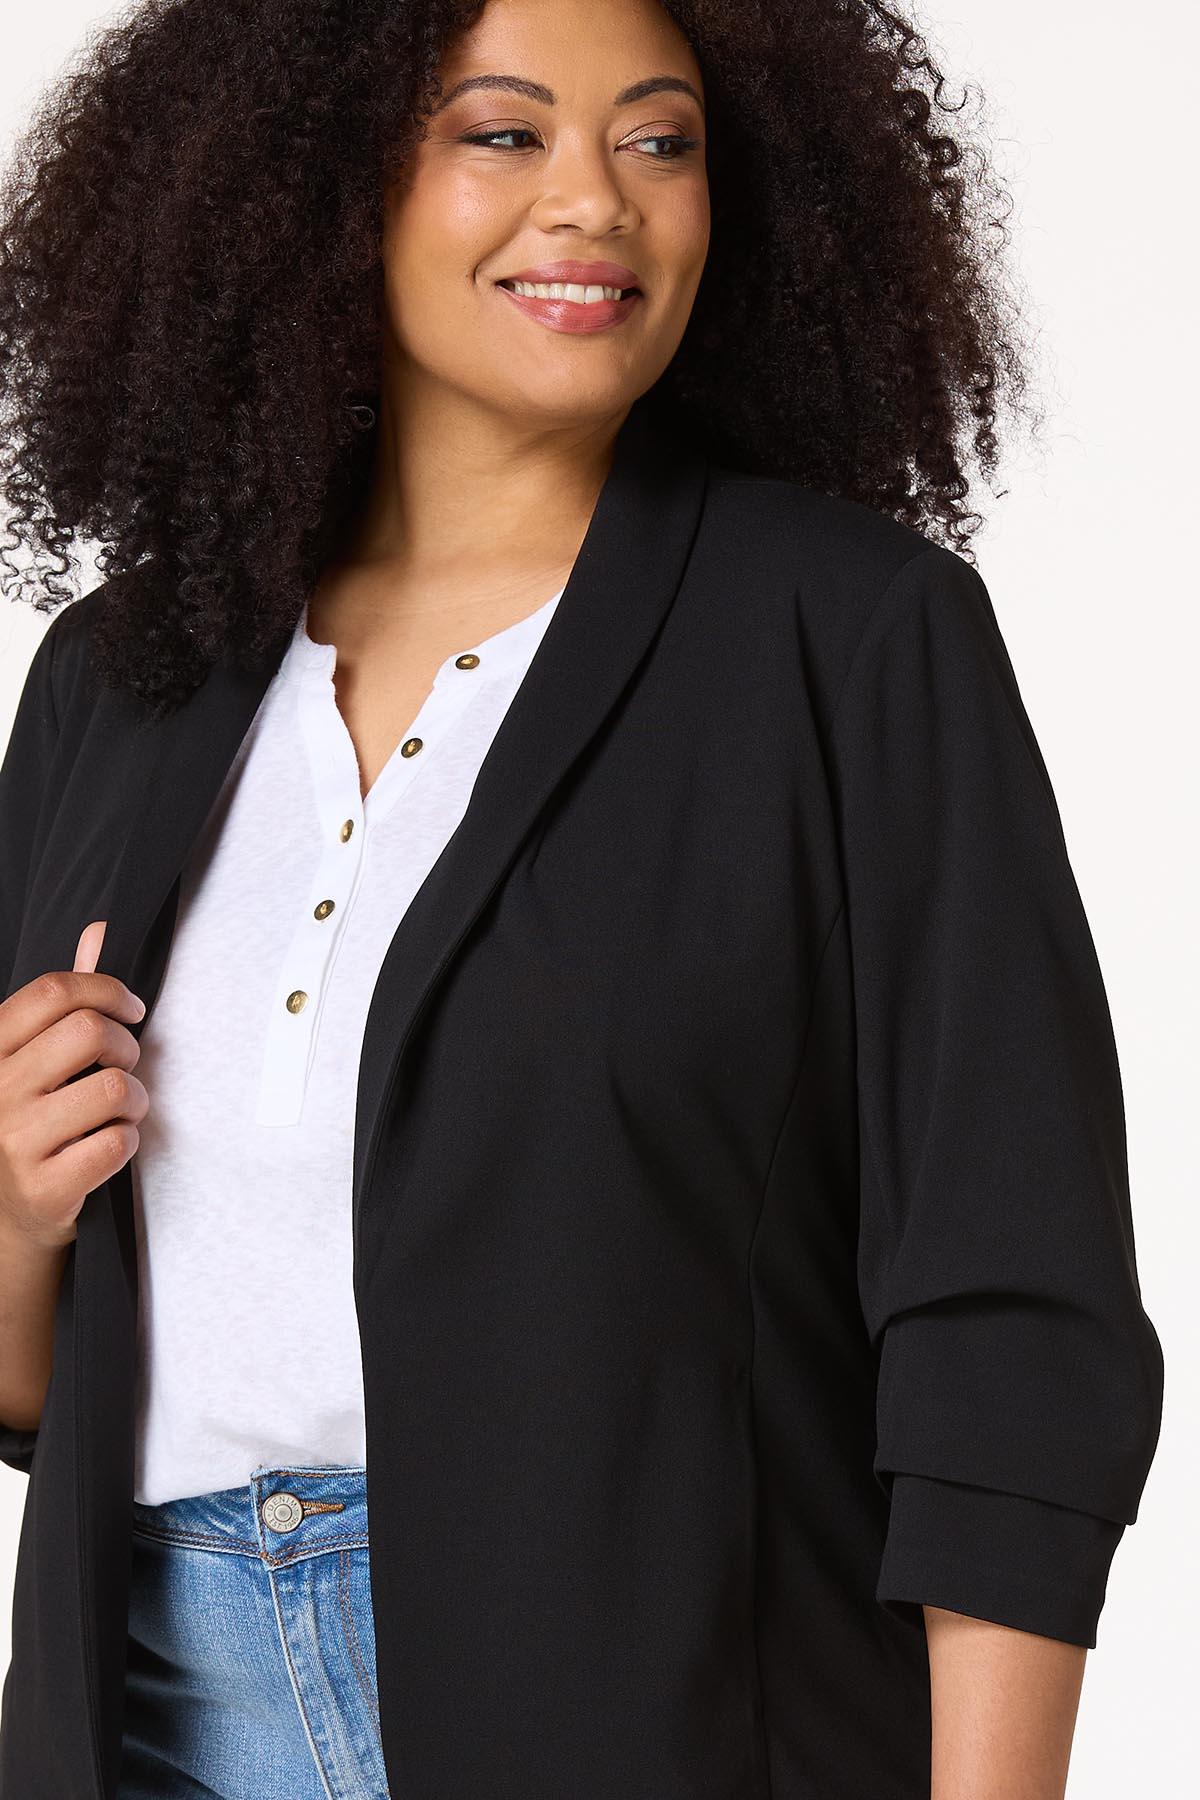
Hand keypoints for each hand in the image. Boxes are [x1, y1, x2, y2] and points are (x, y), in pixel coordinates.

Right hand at [0, 921, 148, 1253]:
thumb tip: (100, 930)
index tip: (130, 1011)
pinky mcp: (44, 1188)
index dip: (107, 990)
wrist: (8, 1219)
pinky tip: (109, 1146)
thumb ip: (66, 1001)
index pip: (52, 992)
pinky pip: (117, 1143)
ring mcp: (15, 1142)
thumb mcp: (34, 1059)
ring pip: (113, 1089)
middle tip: (123, 1066)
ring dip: (134, 1099)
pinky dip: (128, 1142)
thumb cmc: (31, 1123)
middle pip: (89, 1032)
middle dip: (126, 1047)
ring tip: (118, 1111)